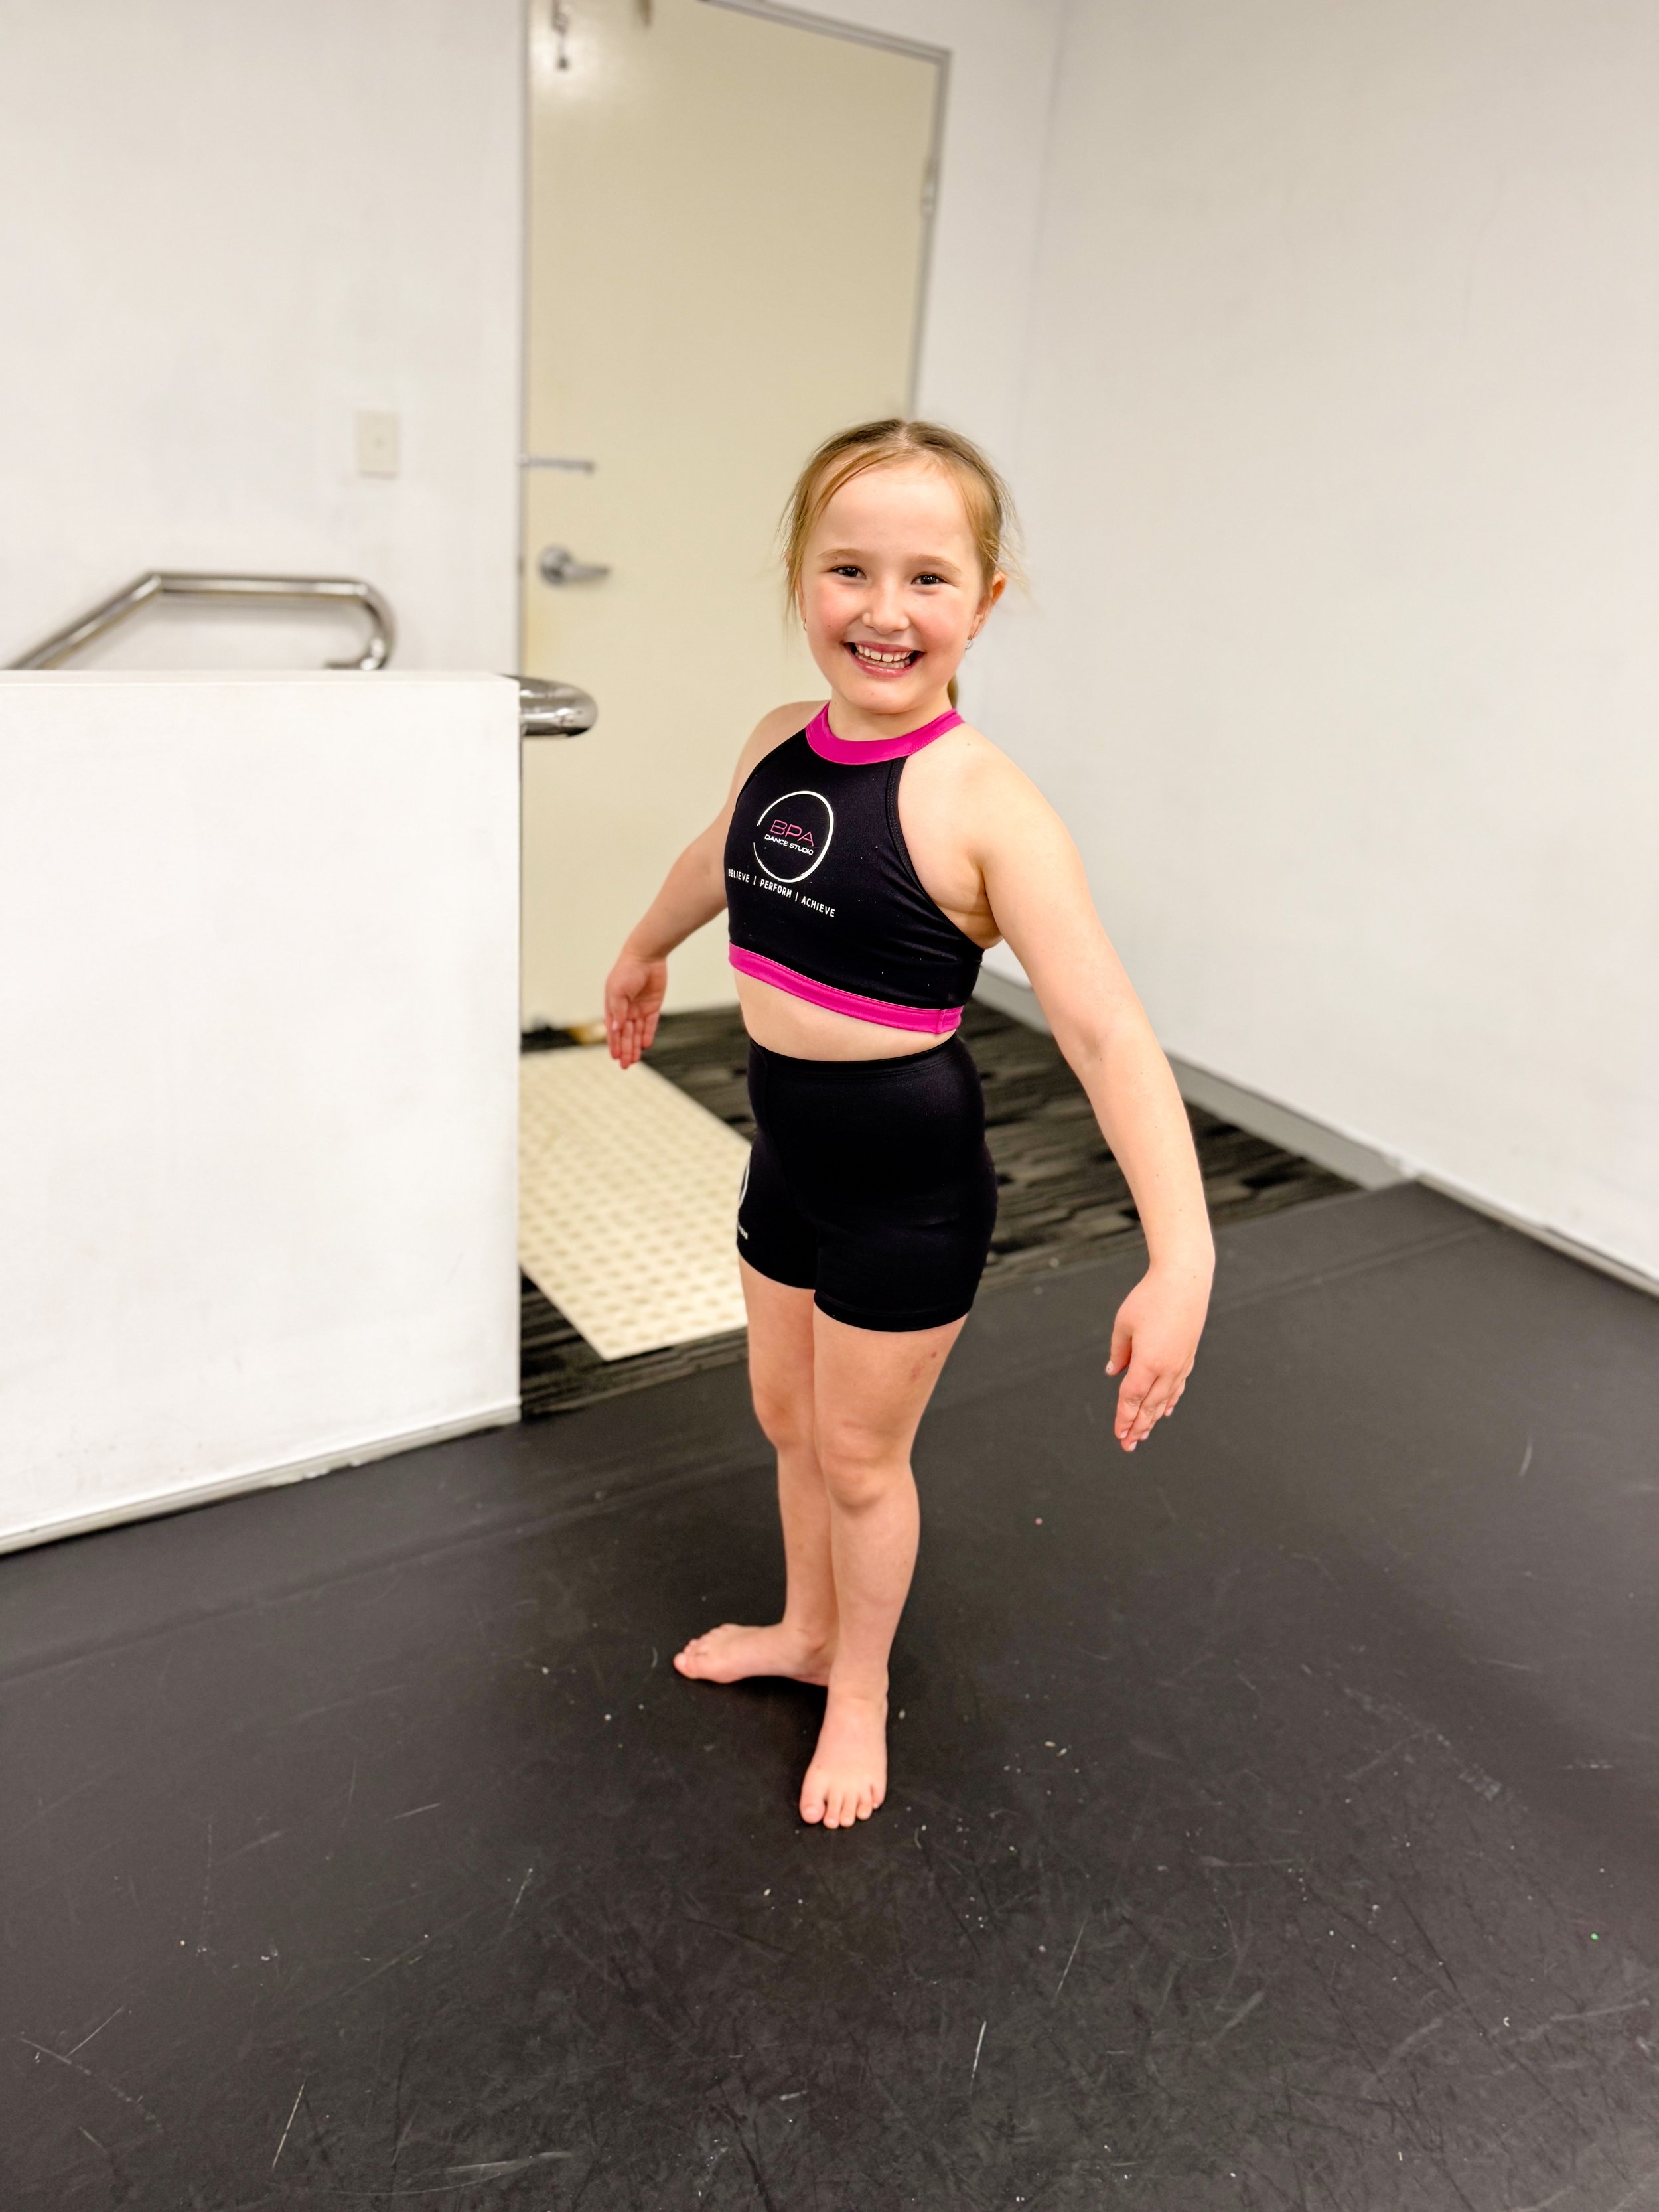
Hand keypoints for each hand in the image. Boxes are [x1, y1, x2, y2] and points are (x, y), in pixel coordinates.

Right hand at [604, 949, 667, 1067]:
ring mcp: (639, 1009)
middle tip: (625, 1066)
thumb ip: (617, 1011)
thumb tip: (615, 1029)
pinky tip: (645, 1046)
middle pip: (625, 1035)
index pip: (613, 1031)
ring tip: (634, 1060)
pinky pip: (650, 1024)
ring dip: (635, 1047)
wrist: (646, 956)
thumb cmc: (626, 971)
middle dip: (625, 1050)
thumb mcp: (617, 991)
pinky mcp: (653, 1007)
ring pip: (637, 1033)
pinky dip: (647, 1035)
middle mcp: (625, 1010)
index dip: (613, 1044)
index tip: (614, 1057)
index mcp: (613, 1007)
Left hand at [1105, 1261, 1210, 1450]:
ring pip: (1165, 1400)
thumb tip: (1113, 1373)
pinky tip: (1166, 1411)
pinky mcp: (1188, 1356)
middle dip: (1137, 1427)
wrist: (1185, 1281)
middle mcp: (1167, 1369)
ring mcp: (1181, 1364)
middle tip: (1128, 1445)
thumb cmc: (1150, 1298)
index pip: (1131, 1398)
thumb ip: (1118, 1352)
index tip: (1118, 1434)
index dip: (1123, 1418)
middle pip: (1149, 1406)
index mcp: (1148, 1363)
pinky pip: (1178, 1387)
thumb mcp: (1124, 1323)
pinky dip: (1170, 1401)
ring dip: (1153, 1418)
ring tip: (1143, 1434)